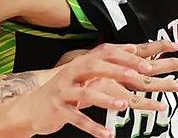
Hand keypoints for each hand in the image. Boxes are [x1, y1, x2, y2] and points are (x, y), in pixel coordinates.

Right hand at [17, 40, 177, 137]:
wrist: (31, 108)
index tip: (146, 64)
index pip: (105, 54)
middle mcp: (71, 73)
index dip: (126, 57)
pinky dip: (93, 127)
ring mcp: (63, 92)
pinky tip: (108, 134)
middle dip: (116, 71)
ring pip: (86, 94)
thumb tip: (134, 48)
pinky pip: (77, 119)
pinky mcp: (58, 110)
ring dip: (106, 100)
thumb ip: (107, 62)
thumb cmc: (64, 90)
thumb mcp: (83, 73)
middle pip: (95, 67)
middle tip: (136, 77)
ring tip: (123, 106)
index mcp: (80, 63)